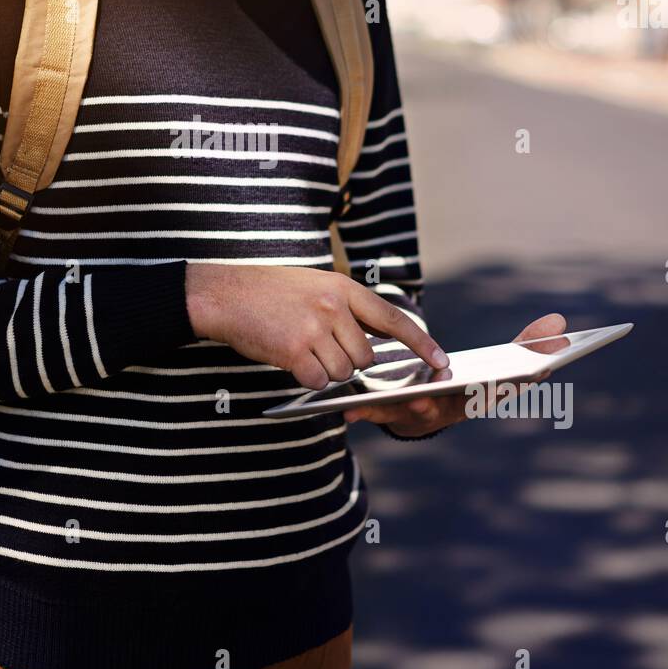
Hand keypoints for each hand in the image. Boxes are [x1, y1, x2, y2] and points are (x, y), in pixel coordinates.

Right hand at [185, 262, 448, 390]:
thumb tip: (368, 346)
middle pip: (365, 357)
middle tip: (318, 347)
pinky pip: (318, 381)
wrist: (225, 295)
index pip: (393, 319)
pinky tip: (288, 358)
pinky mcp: (295, 352)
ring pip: (343, 373)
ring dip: (323, 370)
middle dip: (347, 361)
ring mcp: (315, 329)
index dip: (421, 342)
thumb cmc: (268, 293)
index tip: (441, 360)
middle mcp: (334, 308)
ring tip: (298, 347)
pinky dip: (305, 378)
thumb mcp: (313, 287)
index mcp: (343, 289)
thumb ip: (343, 309)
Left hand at [342, 312, 567, 435]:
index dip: (524, 378)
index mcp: (481, 396)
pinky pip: (379, 414)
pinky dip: (366, 412)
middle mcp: (455, 409)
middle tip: (484, 383)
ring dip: (423, 405)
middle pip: (469, 402)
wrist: (415, 416)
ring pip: (424, 410)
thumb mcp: (496, 363)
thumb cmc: (459, 387)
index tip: (543, 367)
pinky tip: (351, 409)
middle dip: (477, 393)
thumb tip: (561, 323)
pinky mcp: (392, 415)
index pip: (507, 387)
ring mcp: (424, 414)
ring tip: (424, 395)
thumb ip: (528, 344)